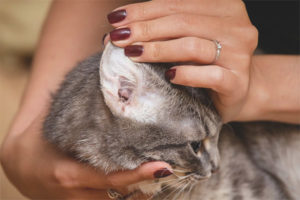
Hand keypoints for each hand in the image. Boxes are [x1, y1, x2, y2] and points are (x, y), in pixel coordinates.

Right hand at [0, 112, 170, 199]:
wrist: (20, 166)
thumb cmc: (39, 141)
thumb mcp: (55, 127)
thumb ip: (79, 115)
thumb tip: (107, 92)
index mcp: (69, 175)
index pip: (111, 179)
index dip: (138, 175)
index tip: (163, 168)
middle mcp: (76, 196)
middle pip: (119, 197)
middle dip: (146, 187)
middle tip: (169, 169)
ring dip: (140, 193)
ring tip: (161, 175)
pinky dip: (129, 196)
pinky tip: (144, 184)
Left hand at [107, 0, 257, 122]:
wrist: (238, 90)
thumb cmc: (206, 62)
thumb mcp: (188, 38)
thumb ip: (163, 30)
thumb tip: (116, 29)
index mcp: (225, 8)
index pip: (177, 4)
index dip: (143, 10)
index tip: (115, 19)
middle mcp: (236, 27)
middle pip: (182, 22)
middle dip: (144, 29)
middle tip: (117, 38)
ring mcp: (239, 55)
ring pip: (193, 46)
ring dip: (158, 49)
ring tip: (132, 54)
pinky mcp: (237, 82)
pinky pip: (210, 75)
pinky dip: (187, 74)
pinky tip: (168, 76)